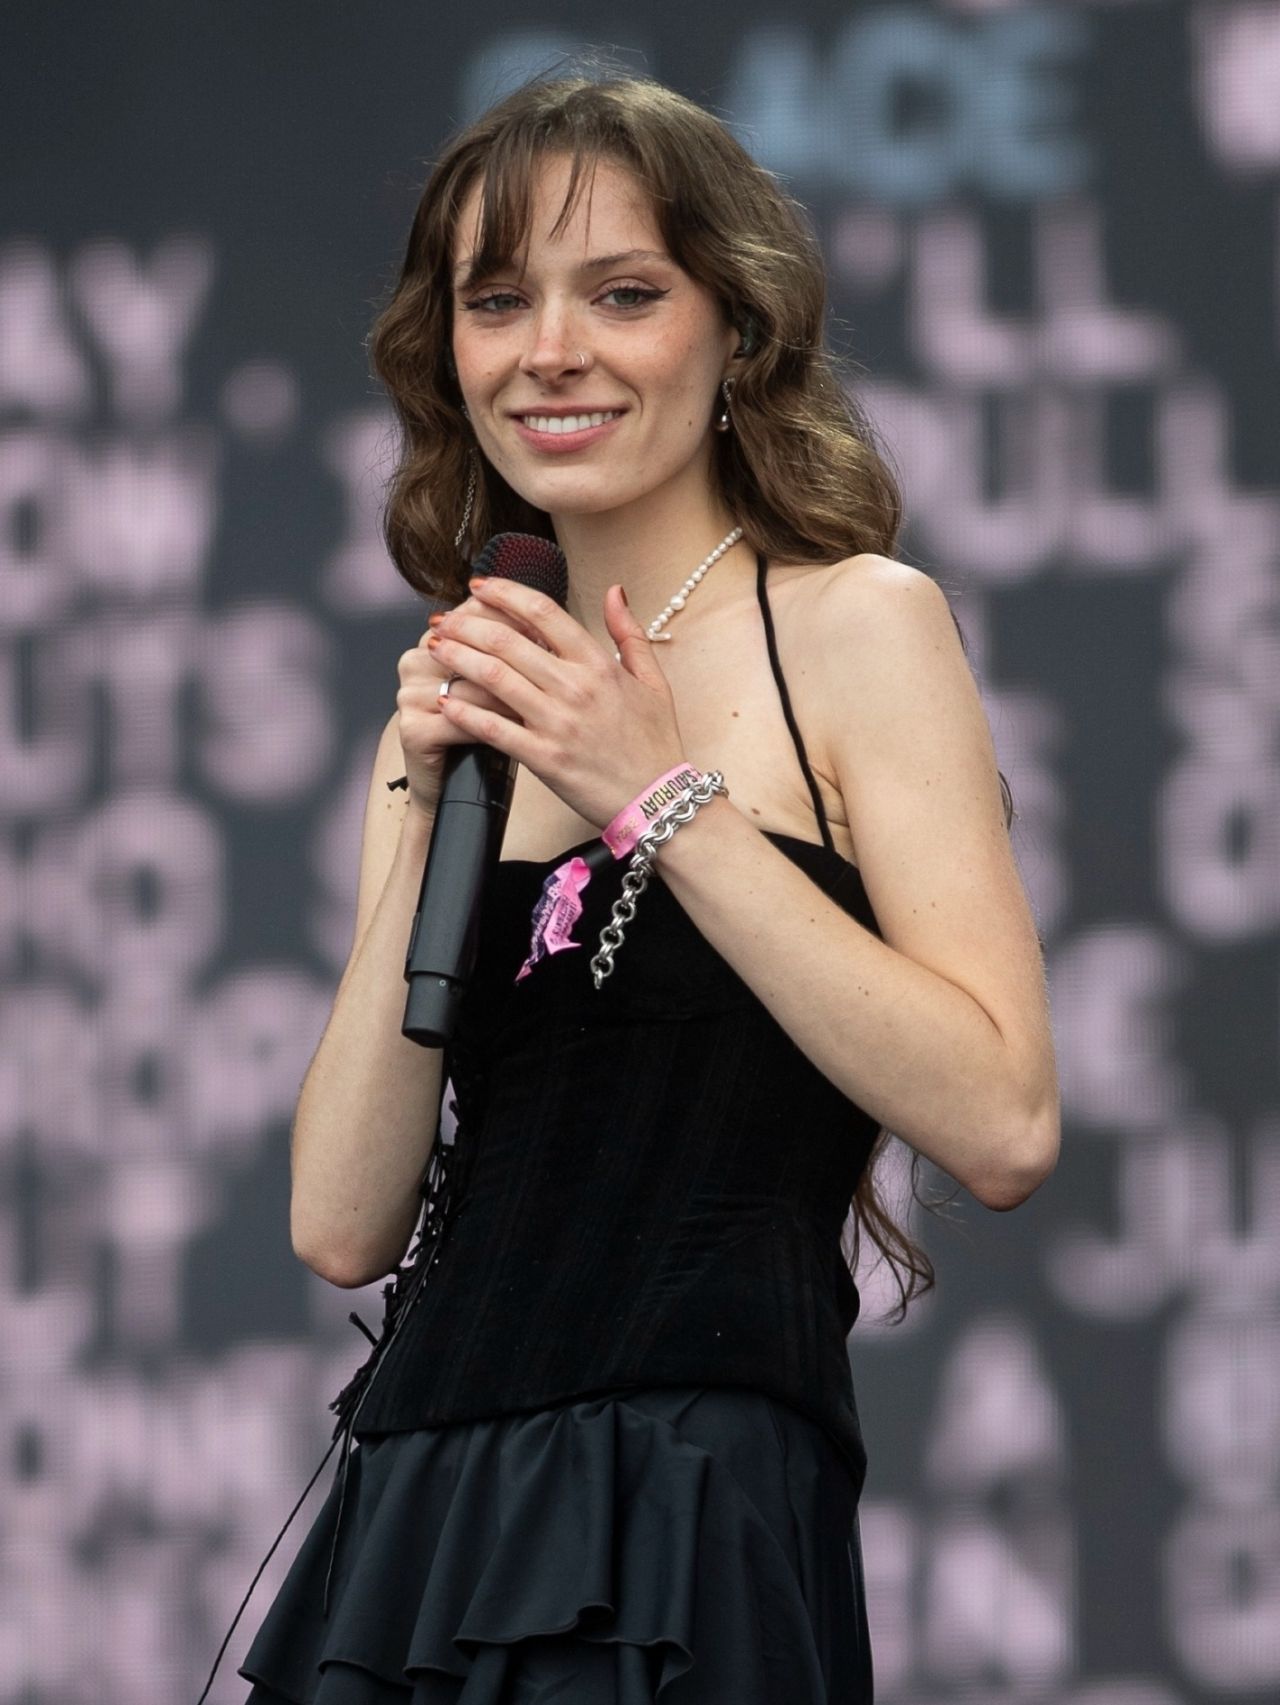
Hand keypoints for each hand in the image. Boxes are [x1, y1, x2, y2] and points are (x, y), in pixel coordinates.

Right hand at [396, 593, 543, 816]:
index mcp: (433, 640)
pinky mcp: (413, 730)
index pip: (475, 612)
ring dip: (513, 690)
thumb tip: (547, 627)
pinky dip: (496, 721)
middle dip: (519, 650)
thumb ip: (508, 649)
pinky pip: (462, 720)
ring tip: (549, 695)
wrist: (453, 791)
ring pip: (471, 683)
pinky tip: (524, 725)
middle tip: (558, 660)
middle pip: (472, 644)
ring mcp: (409, 695)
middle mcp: (415, 661)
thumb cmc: (482, 731)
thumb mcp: (494, 683)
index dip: (515, 618)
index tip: (551, 629)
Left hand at [424, 575, 689, 828]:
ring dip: (458, 658)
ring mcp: (558, 724)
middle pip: (508, 641)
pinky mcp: (545, 759)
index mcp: (599, 665)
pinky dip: (464, 712)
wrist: (661, 801)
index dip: (505, 592)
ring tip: (435, 648)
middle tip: (443, 619)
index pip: (543, 612)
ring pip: (494, 678)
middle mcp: (575, 688)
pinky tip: (444, 699)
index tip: (479, 586)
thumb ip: (629, 633)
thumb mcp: (654, 681)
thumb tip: (613, 590)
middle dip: (467, 624)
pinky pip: (494, 730)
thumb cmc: (655, 743)